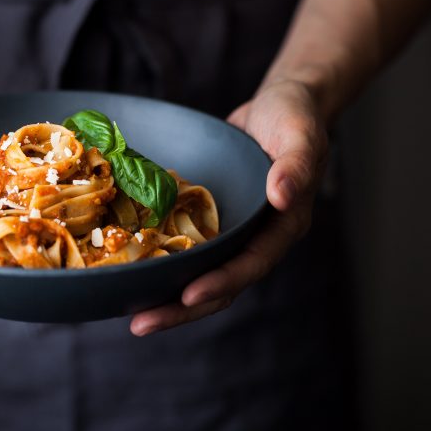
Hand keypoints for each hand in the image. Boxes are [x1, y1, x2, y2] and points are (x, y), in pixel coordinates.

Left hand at [130, 79, 328, 335]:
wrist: (279, 106)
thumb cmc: (295, 116)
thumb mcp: (301, 134)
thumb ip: (296, 164)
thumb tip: (282, 196)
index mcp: (284, 227)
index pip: (252, 264)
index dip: (222, 282)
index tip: (189, 294)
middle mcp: (257, 238)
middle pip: (221, 285)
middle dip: (182, 308)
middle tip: (141, 325)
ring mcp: (232, 232)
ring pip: (199, 273)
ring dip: (168, 296)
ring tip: (130, 314)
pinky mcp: (211, 220)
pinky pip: (186, 247)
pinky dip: (161, 261)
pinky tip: (129, 270)